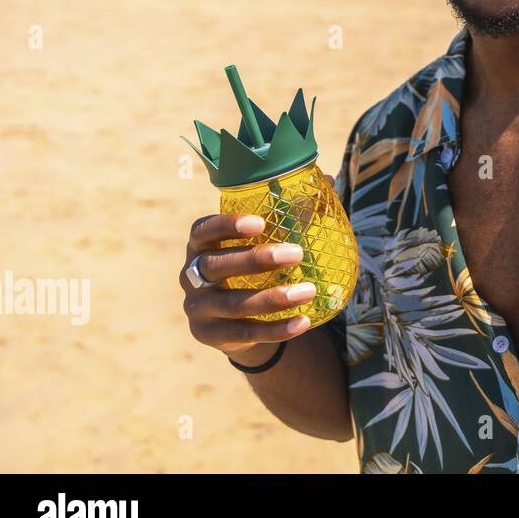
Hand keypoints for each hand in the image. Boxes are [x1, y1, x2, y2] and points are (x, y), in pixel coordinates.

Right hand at [180, 213, 312, 365]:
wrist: (233, 322)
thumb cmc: (251, 270)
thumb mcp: (256, 245)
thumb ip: (284, 217)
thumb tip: (327, 181)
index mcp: (199, 247)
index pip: (203, 231)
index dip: (227, 225)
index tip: (261, 223)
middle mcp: (191, 277)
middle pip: (217, 266)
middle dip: (256, 259)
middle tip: (296, 253)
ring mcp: (198, 308)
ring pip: (234, 304)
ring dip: (274, 298)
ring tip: (309, 291)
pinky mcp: (210, 335)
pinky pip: (245, 334)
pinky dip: (276, 329)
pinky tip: (303, 321)